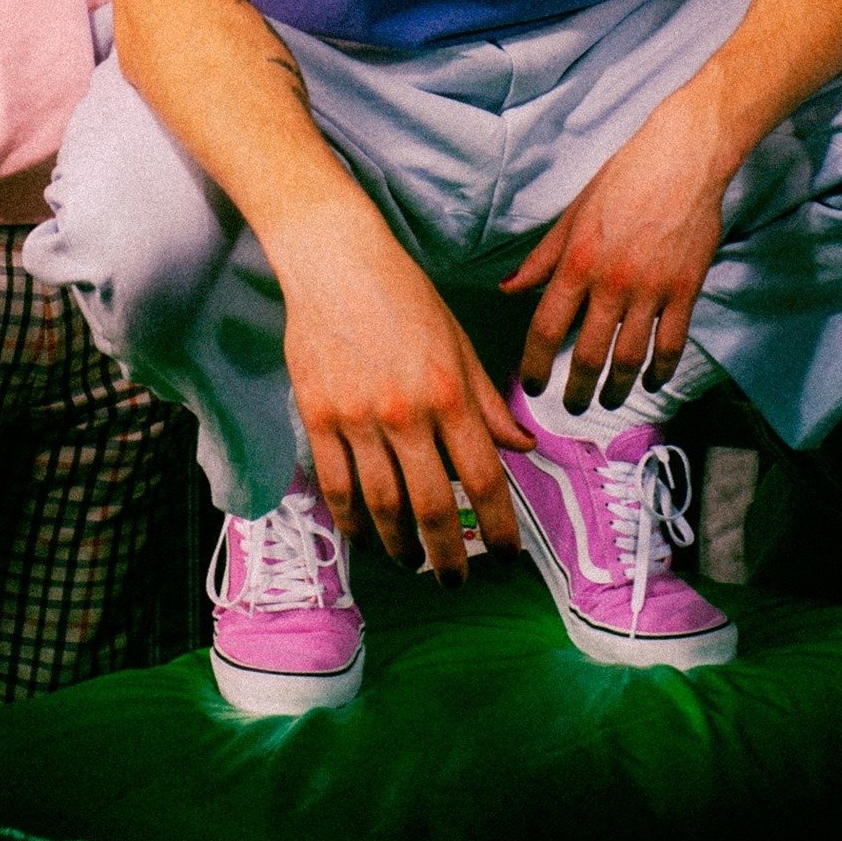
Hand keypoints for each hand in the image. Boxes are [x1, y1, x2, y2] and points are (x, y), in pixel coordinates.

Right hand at [277, 216, 532, 579]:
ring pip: (382, 504)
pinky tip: (363, 535)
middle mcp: (406, 412)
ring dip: (400, 544)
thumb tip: (523, 446)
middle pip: (434, 505)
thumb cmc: (403, 294)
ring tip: (411, 561)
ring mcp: (358, 417)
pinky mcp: (318, 415)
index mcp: (449, 392)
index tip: (507, 555)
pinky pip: (335, 484)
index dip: (500, 526)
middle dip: (449, 554)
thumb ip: (487, 402)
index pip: (485, 476)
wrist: (335, 259)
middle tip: (456, 580)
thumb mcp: (458, 342)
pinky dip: (350, 519)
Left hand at [501, 97, 729, 412]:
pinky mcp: (686, 291)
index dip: (534, 363)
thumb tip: (508, 288)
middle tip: (569, 406)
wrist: (682, 158)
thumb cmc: (623, 179)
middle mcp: (611, 282)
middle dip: (574, 390)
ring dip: (615, 388)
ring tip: (606, 400)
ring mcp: (651, 290)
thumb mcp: (572, 214)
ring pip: (629, 358)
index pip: (546, 327)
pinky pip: (671, 344)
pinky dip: (661, 371)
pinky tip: (652, 381)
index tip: (530, 383)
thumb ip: (541, 258)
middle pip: (587, 354)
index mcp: (577, 262)